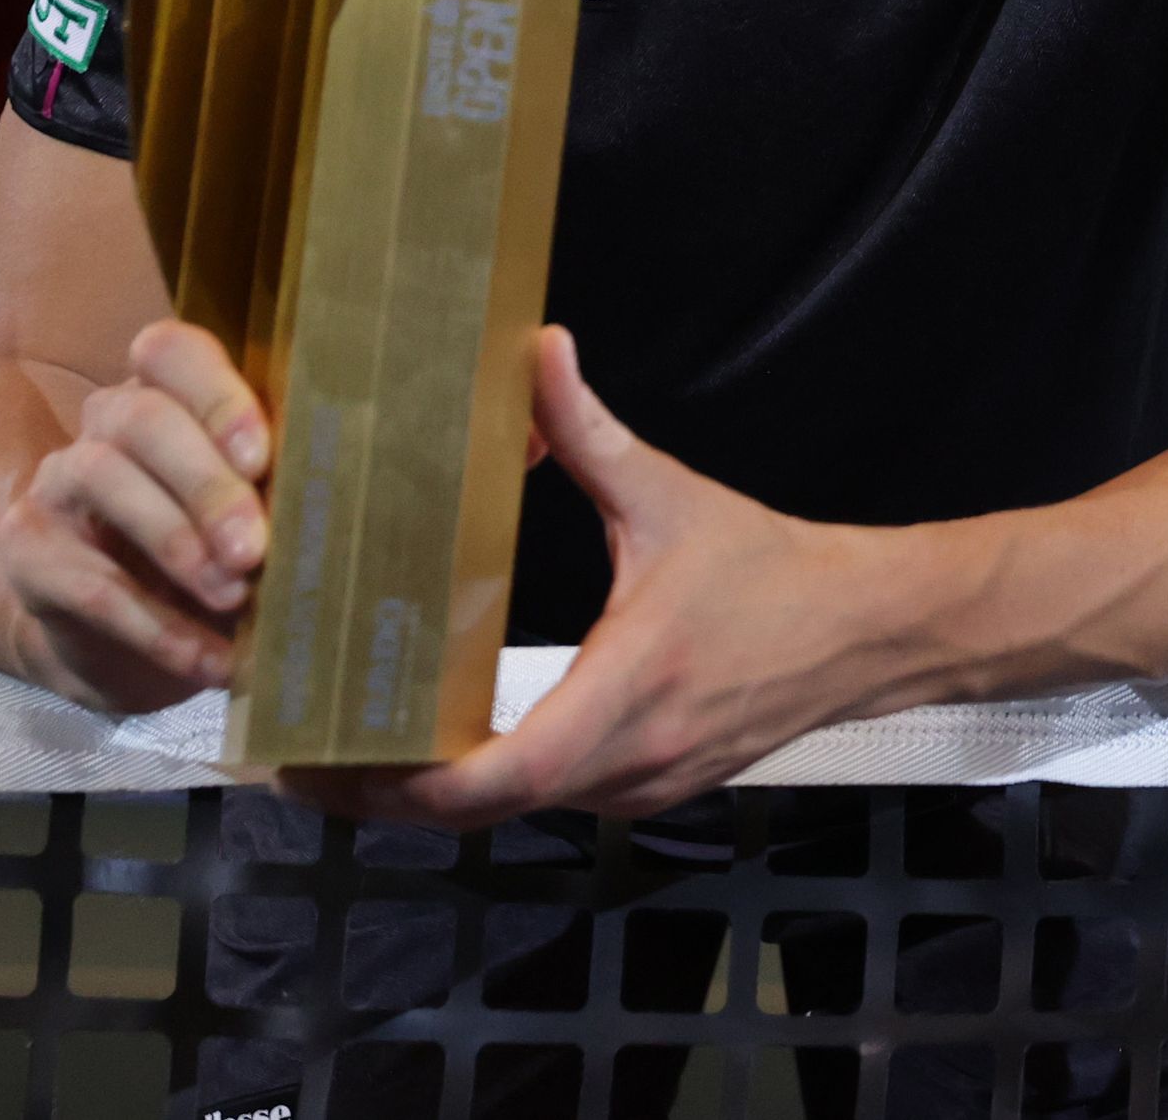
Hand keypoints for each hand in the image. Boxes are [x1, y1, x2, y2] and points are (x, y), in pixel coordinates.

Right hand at [0, 320, 272, 712]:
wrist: (127, 644)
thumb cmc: (217, 558)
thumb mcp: (251, 518)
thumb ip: (280, 489)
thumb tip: (355, 492)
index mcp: (165, 395)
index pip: (171, 352)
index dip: (217, 396)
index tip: (262, 457)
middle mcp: (103, 427)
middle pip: (142, 418)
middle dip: (206, 484)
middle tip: (256, 549)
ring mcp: (55, 483)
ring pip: (103, 480)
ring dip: (177, 544)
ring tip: (235, 598)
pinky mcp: (25, 553)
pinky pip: (86, 581)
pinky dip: (157, 625)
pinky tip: (210, 659)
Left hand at [298, 329, 913, 827]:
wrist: (869, 630)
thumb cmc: (778, 571)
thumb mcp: (672, 498)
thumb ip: (591, 432)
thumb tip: (537, 354)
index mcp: (631, 688)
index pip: (502, 775)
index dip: (407, 783)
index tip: (332, 757)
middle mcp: (633, 759)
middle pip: (480, 811)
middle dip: (382, 793)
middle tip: (298, 757)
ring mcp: (641, 787)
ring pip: (510, 814)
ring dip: (430, 794)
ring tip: (349, 749)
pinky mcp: (649, 790)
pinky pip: (548, 801)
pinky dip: (486, 786)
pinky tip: (442, 746)